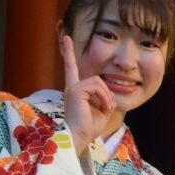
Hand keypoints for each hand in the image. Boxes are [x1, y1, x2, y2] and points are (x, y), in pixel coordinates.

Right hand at [59, 34, 114, 155]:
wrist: (80, 136)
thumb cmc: (89, 127)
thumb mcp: (102, 110)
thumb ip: (105, 97)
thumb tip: (108, 92)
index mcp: (76, 91)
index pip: (72, 69)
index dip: (69, 53)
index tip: (66, 38)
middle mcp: (71, 87)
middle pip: (89, 75)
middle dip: (99, 85)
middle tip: (100, 96)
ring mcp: (72, 88)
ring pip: (98, 82)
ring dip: (106, 96)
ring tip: (105, 108)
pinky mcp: (75, 91)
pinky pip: (97, 86)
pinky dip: (104, 97)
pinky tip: (103, 107)